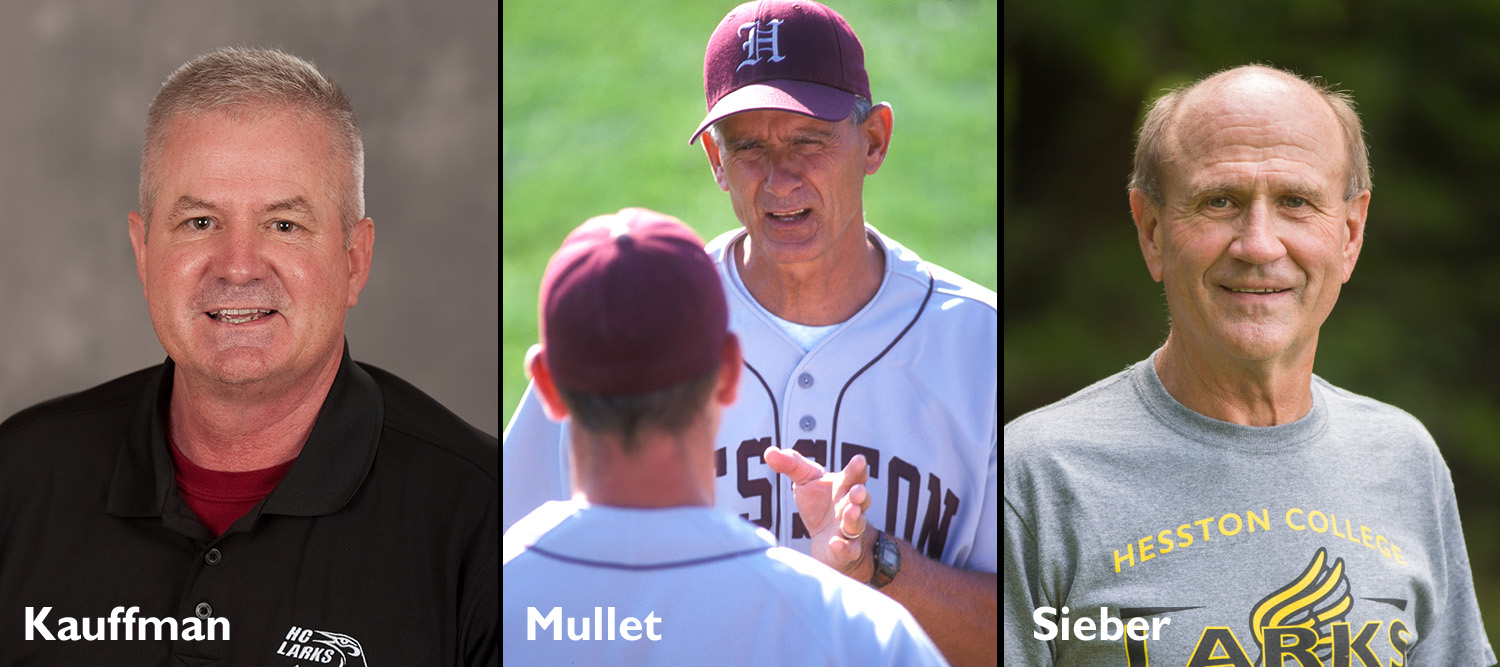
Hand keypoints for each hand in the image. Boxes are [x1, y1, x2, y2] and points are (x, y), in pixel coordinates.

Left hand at [764, 446, 873, 580]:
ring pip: (856, 523)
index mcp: (843, 486)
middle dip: (860, 494)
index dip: (857, 468)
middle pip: (860, 499)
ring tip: (851, 512)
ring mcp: (849, 529)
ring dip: (855, 518)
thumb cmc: (818, 504)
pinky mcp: (846, 550)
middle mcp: (850, 506)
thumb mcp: (804, 480)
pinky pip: (849, 550)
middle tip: (857, 491)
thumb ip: (790, 464)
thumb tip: (769, 451)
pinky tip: (836, 544)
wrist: (826, 539)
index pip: (853, 475)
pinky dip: (844, 547)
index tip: (859, 460)